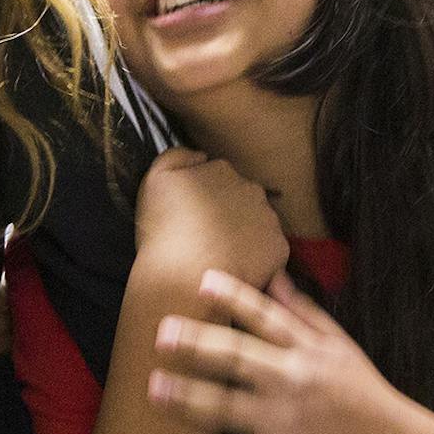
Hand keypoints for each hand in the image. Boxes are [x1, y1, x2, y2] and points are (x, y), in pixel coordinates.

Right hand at [132, 148, 288, 292]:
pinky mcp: (278, 249)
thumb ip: (177, 156)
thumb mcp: (155, 179)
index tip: (189, 212)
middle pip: (239, 196)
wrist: (186, 278)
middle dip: (225, 210)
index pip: (216, 175)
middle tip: (202, 233)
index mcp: (222, 170)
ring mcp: (268, 220)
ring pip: (255, 221)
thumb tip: (200, 156)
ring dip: (241, 231)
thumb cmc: (165, 229)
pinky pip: (266, 249)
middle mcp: (252, 189)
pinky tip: (231, 265)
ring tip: (216, 252)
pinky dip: (253, 255)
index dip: (201, 194)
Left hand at [148, 270, 404, 433]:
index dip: (234, 297)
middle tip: (160, 334)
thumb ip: (303, 313)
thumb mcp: (341, 346)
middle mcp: (293, 382)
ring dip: (188, 398)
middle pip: (237, 358)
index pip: (265, 318)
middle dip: (197, 345)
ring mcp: (285, 422)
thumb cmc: (364, 392)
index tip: (201, 281)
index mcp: (307, 351)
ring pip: (228, 408)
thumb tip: (274, 276)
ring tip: (153, 388)